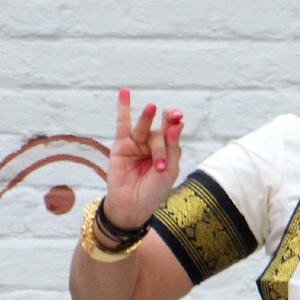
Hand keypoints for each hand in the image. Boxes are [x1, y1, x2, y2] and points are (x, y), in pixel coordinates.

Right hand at [103, 89, 184, 228]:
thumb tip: (177, 124)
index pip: (172, 132)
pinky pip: (122, 123)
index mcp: (168, 151)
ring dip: (147, 119)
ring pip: (144, 129)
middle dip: (163, 135)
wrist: (132, 207)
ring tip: (151, 108)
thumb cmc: (153, 192)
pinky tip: (125, 92)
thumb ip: (172, 148)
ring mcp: (137, 143)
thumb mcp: (169, 171)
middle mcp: (153, 145)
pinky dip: (123, 107)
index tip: (178, 118)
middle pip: (159, 133)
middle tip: (171, 118)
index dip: (175, 123)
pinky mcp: (121, 144)